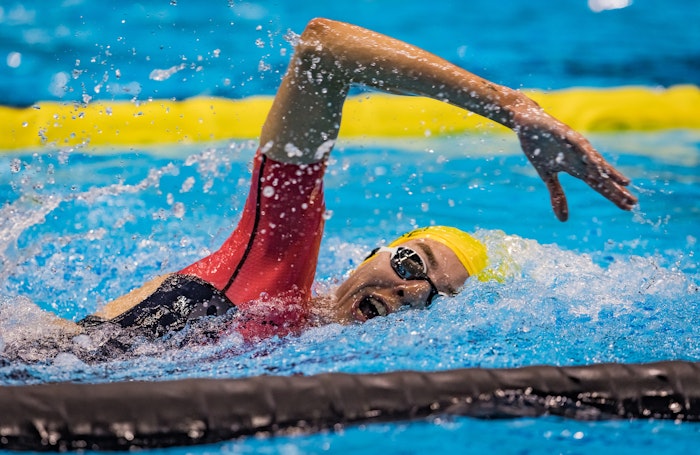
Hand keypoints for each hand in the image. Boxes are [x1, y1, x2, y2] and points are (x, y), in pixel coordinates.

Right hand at [513, 109, 636, 220]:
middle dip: (618, 190)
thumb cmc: (539, 148)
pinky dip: (589, 155)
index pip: (599, 185)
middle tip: (634, 202)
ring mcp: (576, 146)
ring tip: (625, 183)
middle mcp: (582, 158)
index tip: (628, 208)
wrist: (527, 124)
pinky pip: (579, 146)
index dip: (613, 196)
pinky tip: (598, 165)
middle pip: (603, 177)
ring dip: (609, 173)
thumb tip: (564, 221)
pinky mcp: (566, 134)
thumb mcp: (547, 177)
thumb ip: (557, 195)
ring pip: (596, 162)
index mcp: (578, 168)